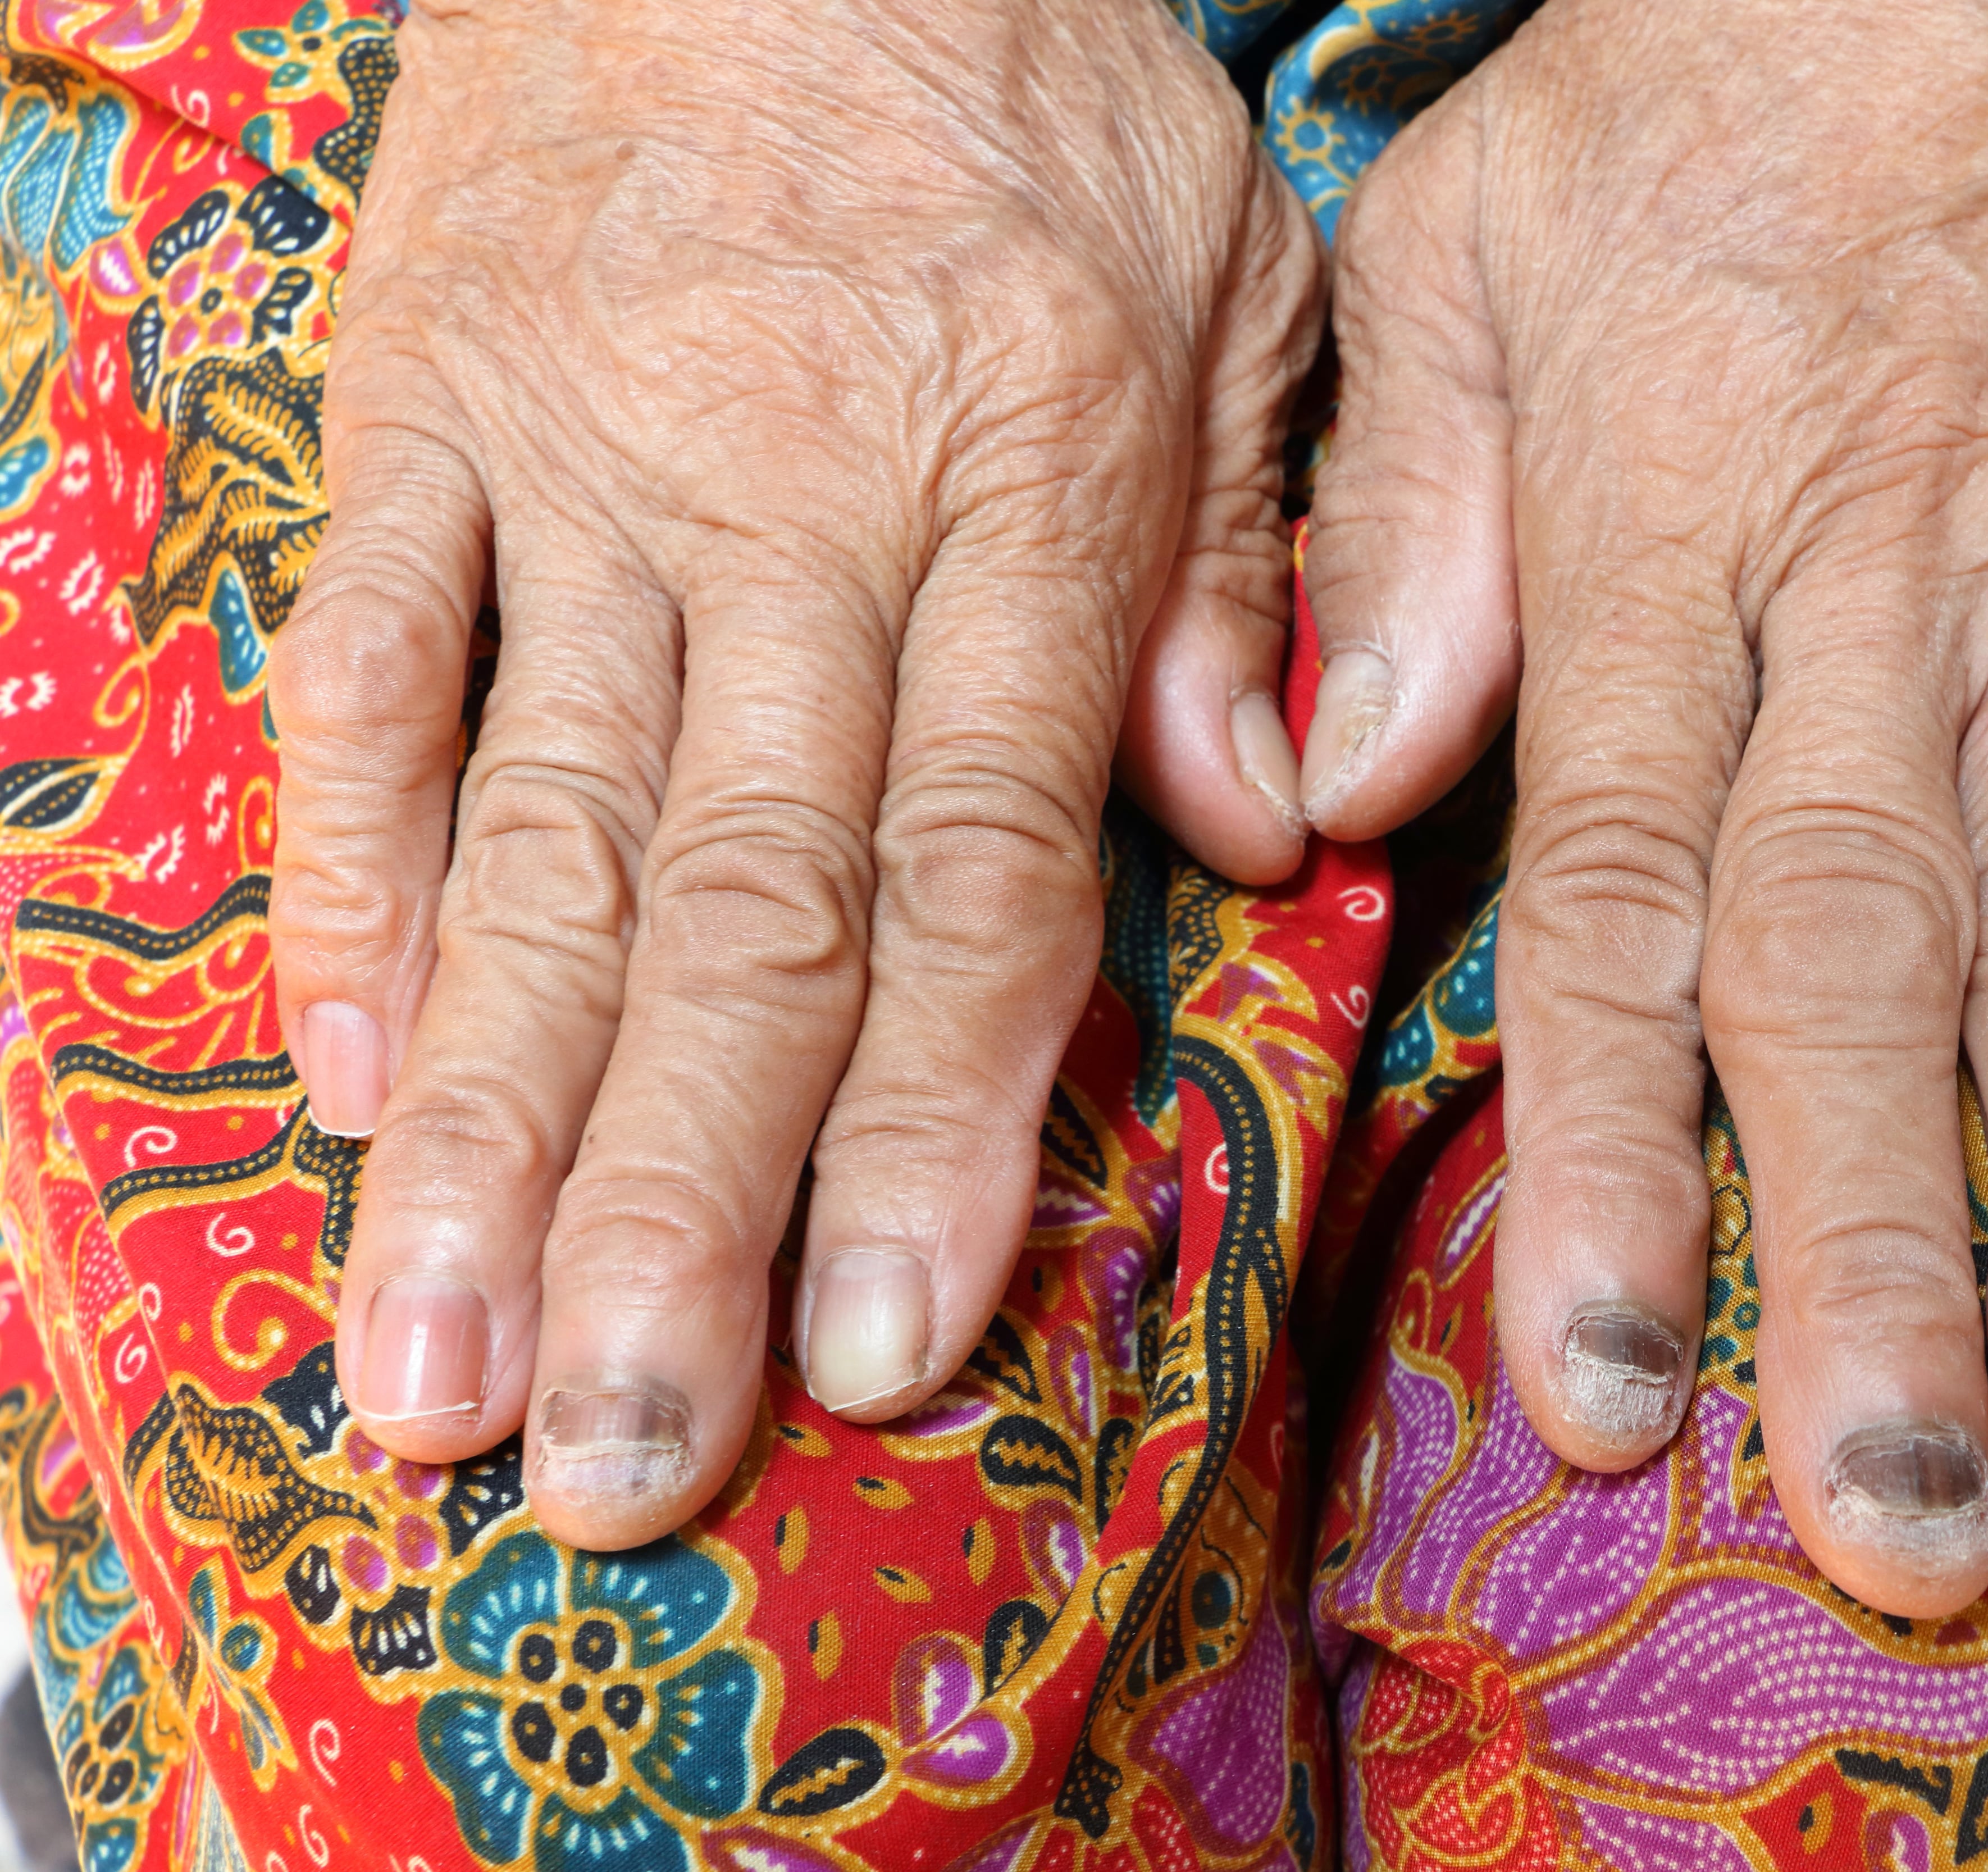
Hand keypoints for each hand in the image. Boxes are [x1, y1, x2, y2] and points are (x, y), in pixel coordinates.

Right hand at [269, 0, 1320, 1547]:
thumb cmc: (1030, 77)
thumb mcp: (1233, 269)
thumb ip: (1240, 561)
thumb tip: (1261, 832)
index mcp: (1017, 482)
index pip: (977, 862)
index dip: (928, 1119)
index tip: (879, 1346)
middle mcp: (787, 506)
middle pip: (739, 909)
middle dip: (677, 1206)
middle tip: (622, 1463)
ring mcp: (573, 465)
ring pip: (537, 836)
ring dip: (487, 1120)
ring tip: (441, 1373)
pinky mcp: (413, 412)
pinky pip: (368, 670)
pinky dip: (349, 872)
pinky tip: (347, 1082)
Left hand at [1303, 0, 1987, 1613]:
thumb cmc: (1691, 93)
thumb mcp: (1463, 249)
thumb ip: (1401, 527)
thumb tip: (1344, 788)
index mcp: (1667, 543)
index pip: (1634, 896)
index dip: (1618, 1152)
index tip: (1603, 1384)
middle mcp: (1883, 594)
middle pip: (1866, 958)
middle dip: (1873, 1245)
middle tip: (1884, 1505)